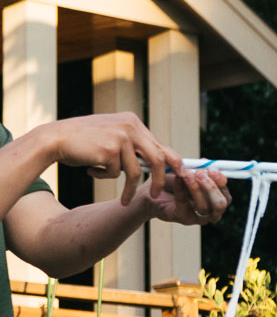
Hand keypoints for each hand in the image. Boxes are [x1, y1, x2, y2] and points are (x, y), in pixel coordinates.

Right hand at [42, 113, 181, 204]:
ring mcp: (120, 137)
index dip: (173, 164)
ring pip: (135, 171)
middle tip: (154, 195)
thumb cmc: (85, 141)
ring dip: (127, 187)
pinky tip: (91, 169)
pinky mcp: (110, 149)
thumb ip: (134, 145)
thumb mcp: (113, 137)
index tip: (181, 178)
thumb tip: (161, 162)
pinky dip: (104, 177)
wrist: (54, 139)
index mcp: (133, 121)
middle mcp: (130, 126)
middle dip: (159, 181)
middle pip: (157, 159)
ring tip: (120, 194)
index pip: (161, 146)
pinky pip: (115, 173)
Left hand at [135, 167, 230, 226]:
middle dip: (211, 188)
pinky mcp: (184, 219)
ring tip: (185, 174)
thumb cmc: (174, 182)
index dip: (221, 183)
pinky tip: (176, 179)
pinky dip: (181, 190)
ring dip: (195, 188)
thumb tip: (208, 162)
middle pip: (220, 204)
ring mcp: (199, 217)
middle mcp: (211, 211)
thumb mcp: (189, 171)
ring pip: (204, 207)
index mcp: (216, 200)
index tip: (212, 169)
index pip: (226, 195)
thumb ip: (200, 168)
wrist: (152, 192)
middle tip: (199, 173)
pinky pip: (185, 205)